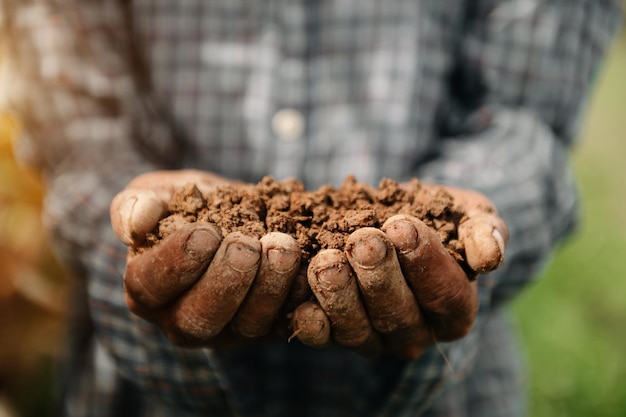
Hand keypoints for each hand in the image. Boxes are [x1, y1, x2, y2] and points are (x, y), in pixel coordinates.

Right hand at [110, 170, 301, 347]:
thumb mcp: (157, 194)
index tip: (206, 231)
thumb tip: (135, 223)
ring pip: (247, 325)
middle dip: (226, 281)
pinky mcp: (269, 326)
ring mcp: (230, 328)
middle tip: (248, 244)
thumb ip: (137, 204)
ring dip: (268, 287)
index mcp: (149, 290)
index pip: (152, 287)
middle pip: (200, 319)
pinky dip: (301, 299)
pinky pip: (287, 322)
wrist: (230, 212)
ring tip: (283, 246)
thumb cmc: (184, 204)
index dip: (178, 262)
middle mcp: (184, 319)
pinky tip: (310, 268)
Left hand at [290, 184, 507, 358]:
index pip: (446, 294)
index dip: (426, 263)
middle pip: (399, 316)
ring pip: (358, 330)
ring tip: (326, 261)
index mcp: (454, 309)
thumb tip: (489, 258)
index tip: (404, 225)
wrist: (393, 217)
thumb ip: (483, 230)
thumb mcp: (469, 213)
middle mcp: (414, 332)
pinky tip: (301, 304)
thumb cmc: (440, 216)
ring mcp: (373, 336)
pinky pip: (323, 336)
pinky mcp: (335, 330)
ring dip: (340, 296)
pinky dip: (311, 323)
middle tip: (364, 239)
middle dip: (379, 276)